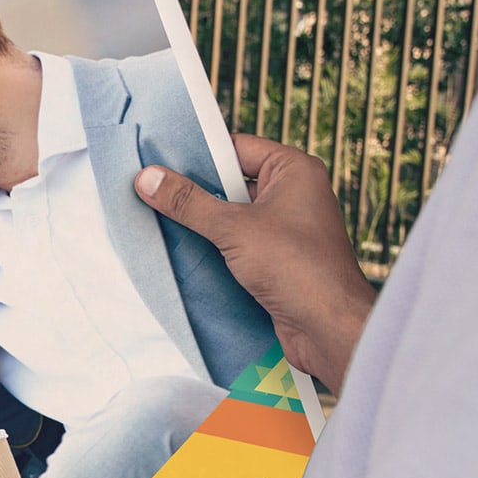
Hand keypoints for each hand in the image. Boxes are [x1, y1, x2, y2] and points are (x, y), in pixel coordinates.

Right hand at [137, 134, 375, 393]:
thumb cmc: (297, 268)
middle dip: (195, 192)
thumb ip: (189, 203)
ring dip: (202, 224)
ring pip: (232, 217)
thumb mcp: (234, 229)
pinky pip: (237, 245)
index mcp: (294, 170)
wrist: (330, 329)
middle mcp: (293, 194)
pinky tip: (182, 253)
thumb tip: (147, 178)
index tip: (158, 159)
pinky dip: (214, 249)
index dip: (198, 154)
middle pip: (231, 183)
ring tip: (157, 220)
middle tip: (150, 191)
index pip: (236, 147)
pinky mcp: (278, 261)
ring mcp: (286, 229)